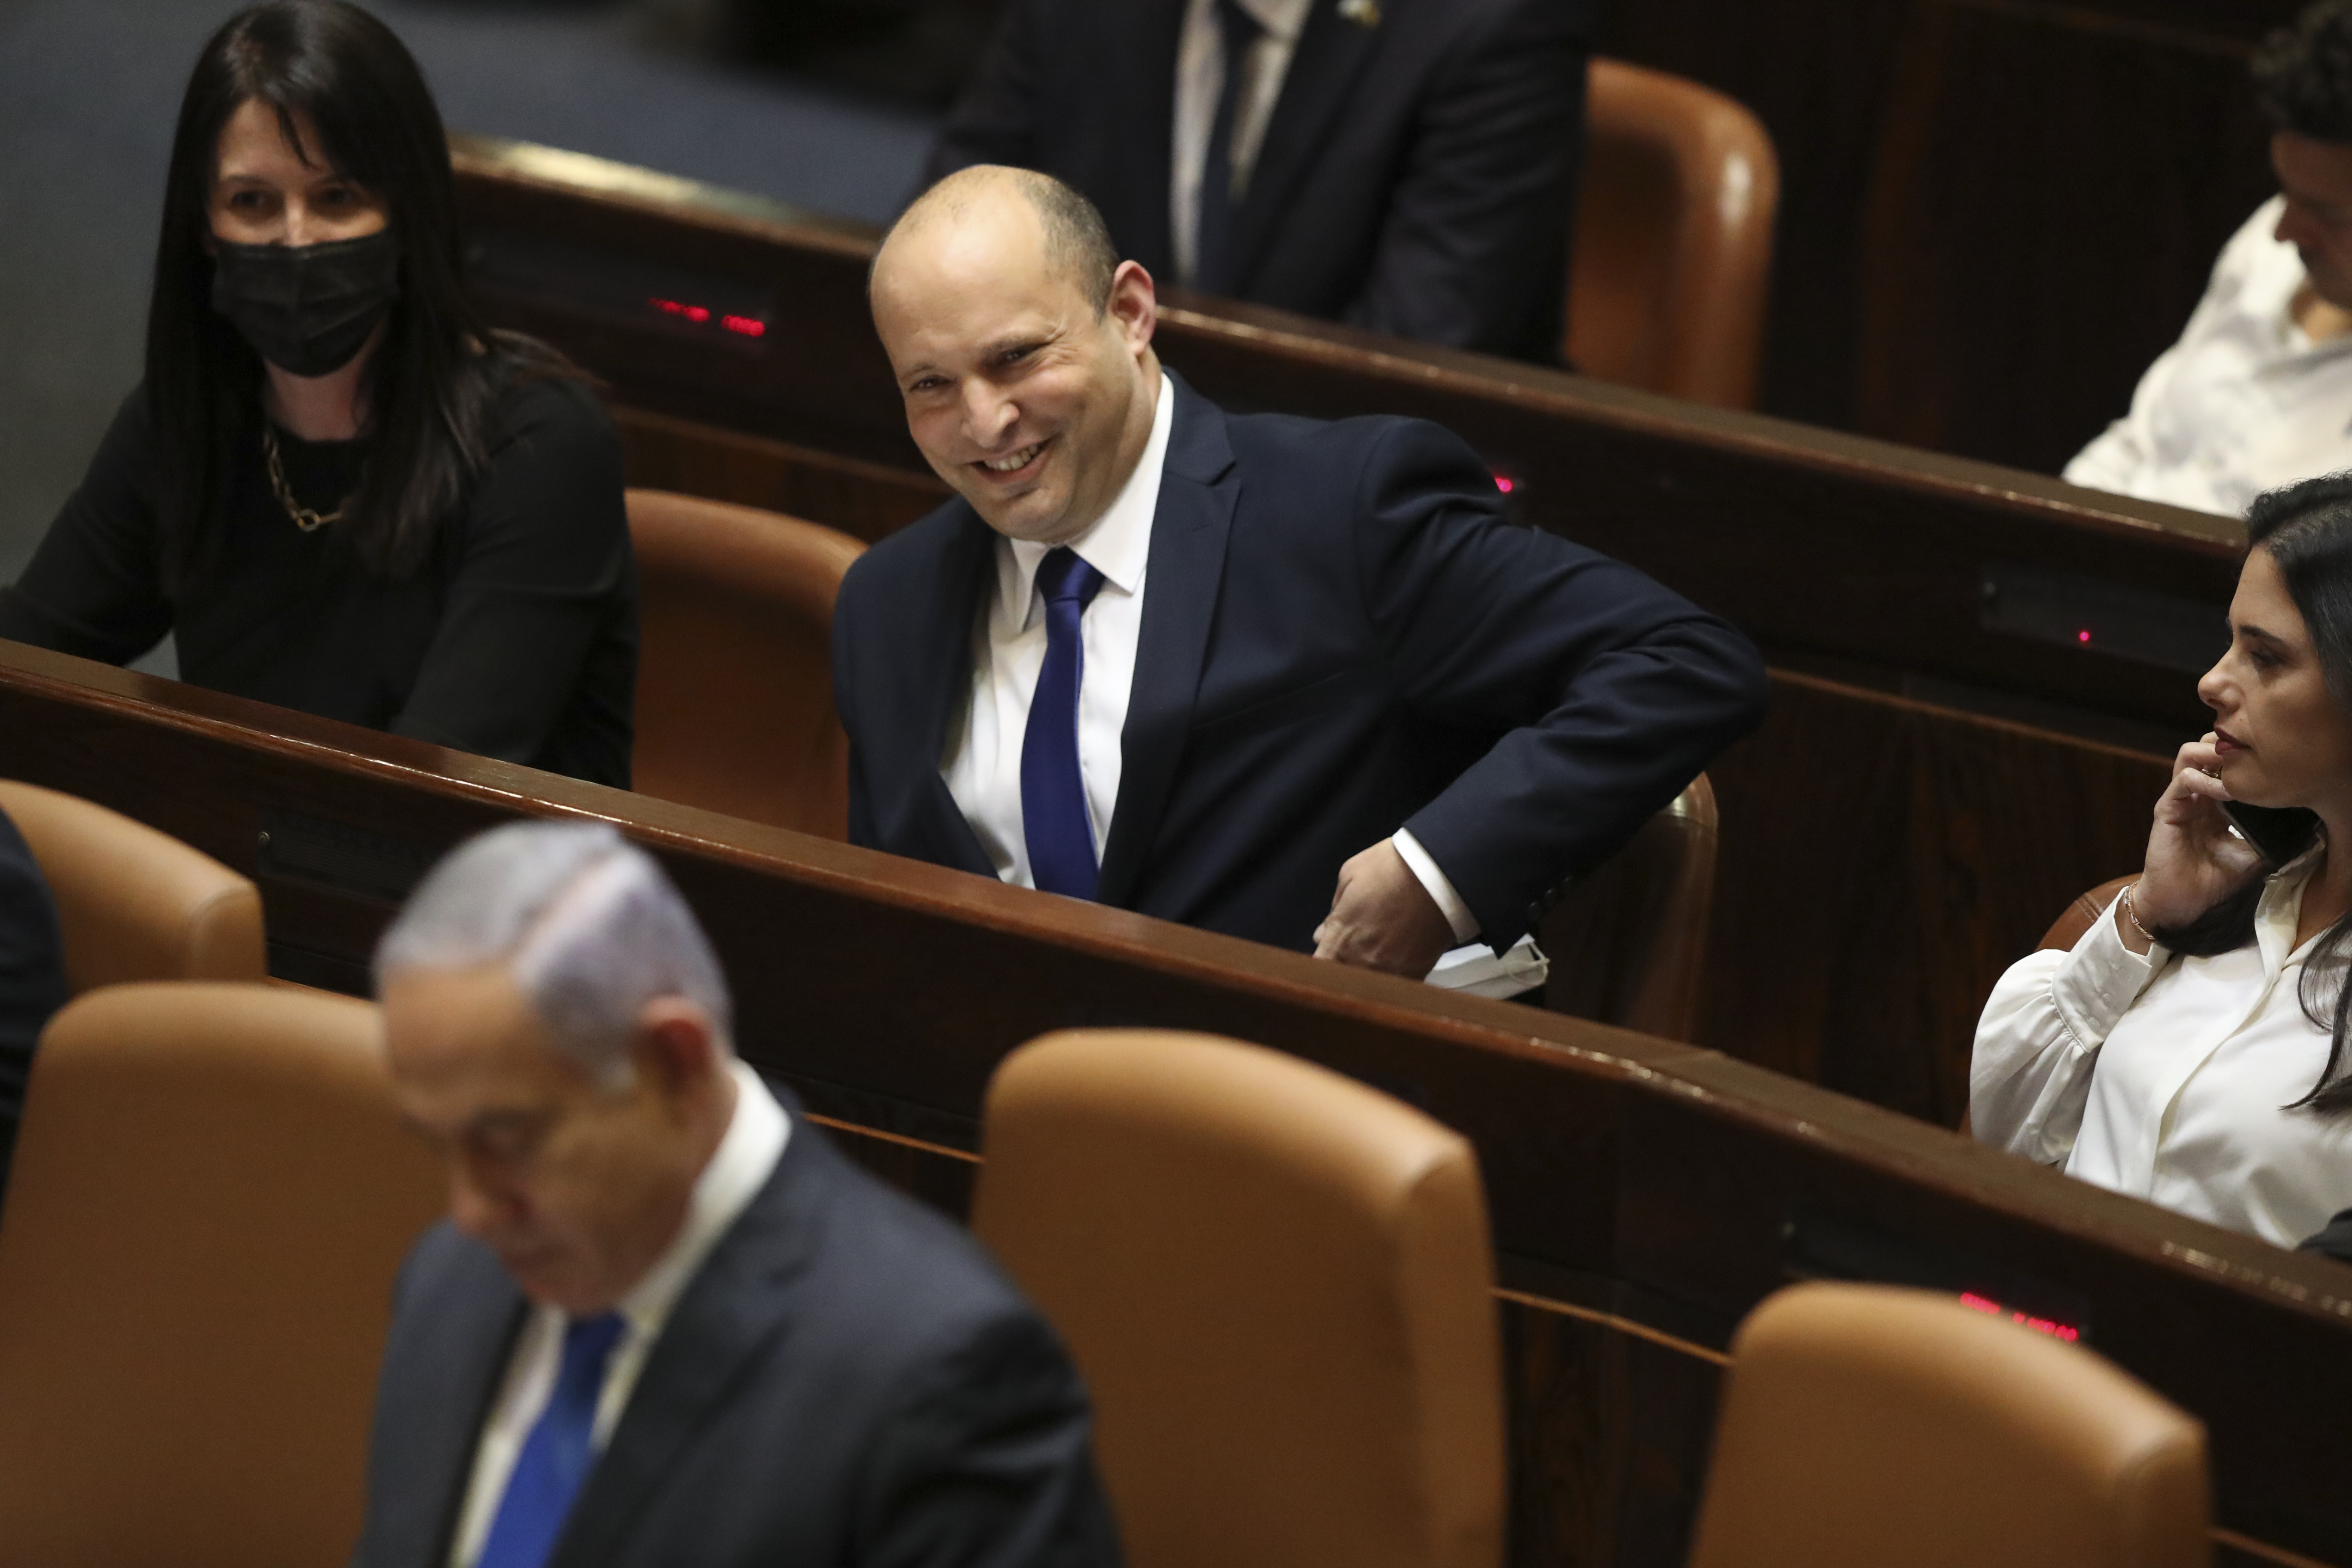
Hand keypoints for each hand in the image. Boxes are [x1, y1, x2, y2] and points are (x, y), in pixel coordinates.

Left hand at [1312, 841, 1456, 977]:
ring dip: (1367, 974)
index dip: (1319, 964)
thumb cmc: (1393, 867)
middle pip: (1342, 982)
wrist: (1443, 872)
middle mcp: (1362, 962)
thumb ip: (1334, 909)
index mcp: (1341, 937)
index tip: (1325, 954)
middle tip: (1351, 951)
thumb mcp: (1349, 874)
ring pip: (1369, 987)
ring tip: (1376, 954)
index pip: (1319, 968)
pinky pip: (1397, 987)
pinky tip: (1395, 962)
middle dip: (1341, 969)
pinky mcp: (1417, 973)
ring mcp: (1390, 971)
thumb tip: (1324, 932)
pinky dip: (1393, 978)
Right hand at [2130, 733, 2266, 937]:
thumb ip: (2269, 832)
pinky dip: (2205, 780)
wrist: (2184, 902)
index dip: (2244, 754)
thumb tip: (2304, 823)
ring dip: (2213, 753)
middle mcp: (2196, 794)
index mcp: (2215, 801)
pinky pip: (2184, 781)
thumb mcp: (2253, 852)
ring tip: (2236, 766)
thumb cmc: (2214, 879)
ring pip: (2189, 753)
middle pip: (2205, 747)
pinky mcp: (2167, 809)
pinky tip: (2225, 792)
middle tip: (2250, 754)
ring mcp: (2180, 799)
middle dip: (2227, 743)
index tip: (2269, 760)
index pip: (2226, 762)